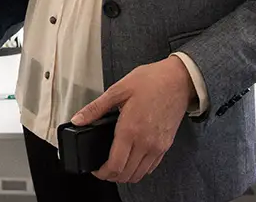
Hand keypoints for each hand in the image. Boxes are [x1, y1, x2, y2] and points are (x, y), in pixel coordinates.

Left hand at [71, 56, 195, 183]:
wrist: (178, 80)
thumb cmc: (149, 81)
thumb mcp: (118, 90)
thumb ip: (96, 108)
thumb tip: (77, 120)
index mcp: (130, 129)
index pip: (115, 165)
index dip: (102, 173)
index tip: (95, 169)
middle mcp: (145, 143)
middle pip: (127, 174)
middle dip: (111, 176)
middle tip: (102, 168)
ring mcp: (158, 146)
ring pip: (139, 174)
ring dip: (125, 175)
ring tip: (114, 165)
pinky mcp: (166, 146)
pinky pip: (151, 167)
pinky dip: (139, 169)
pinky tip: (132, 159)